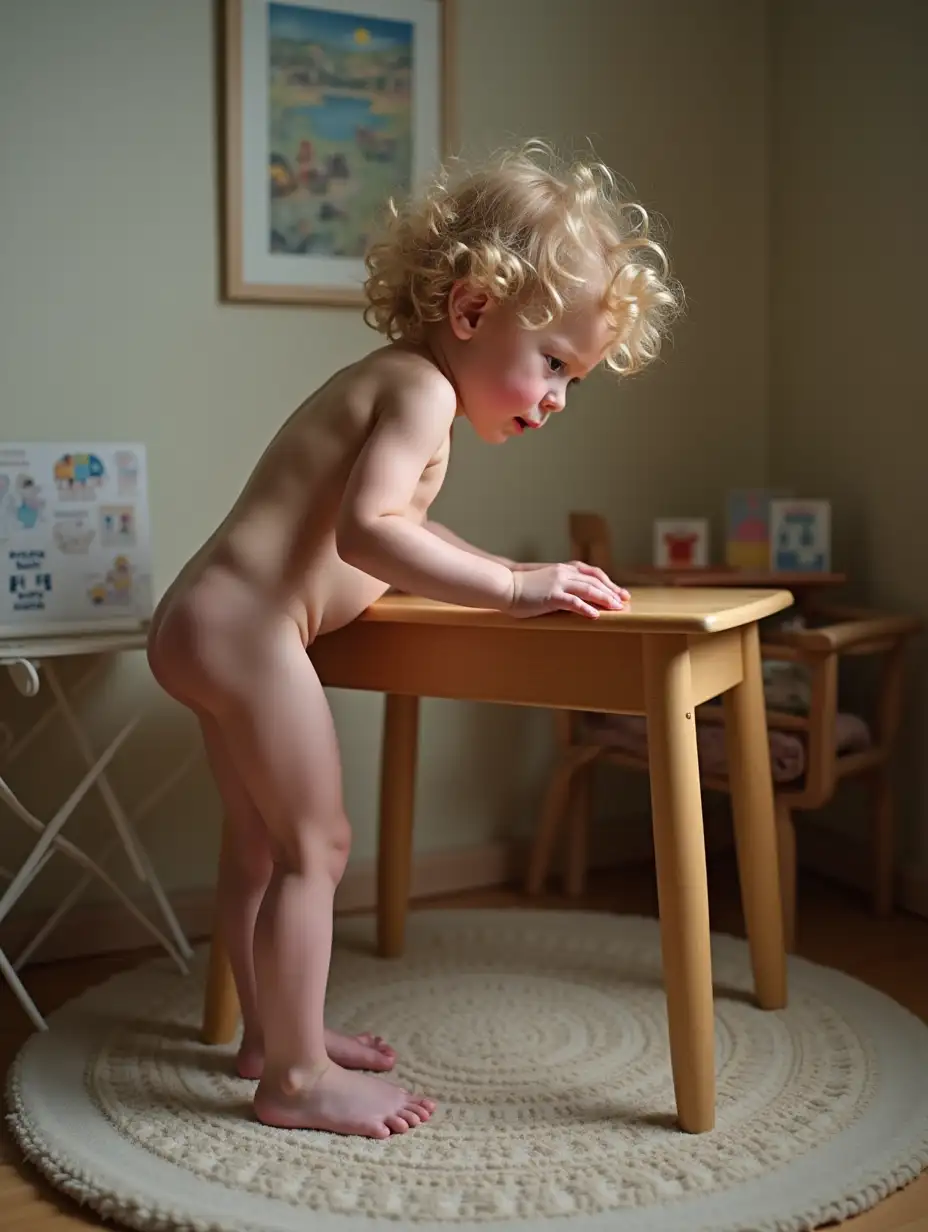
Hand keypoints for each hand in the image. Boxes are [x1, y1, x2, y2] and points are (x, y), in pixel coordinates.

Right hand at [508, 562, 629, 618]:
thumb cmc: (521, 588)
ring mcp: (558, 583)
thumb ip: (559, 586)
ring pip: (588, 589)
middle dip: (612, 591)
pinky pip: (573, 602)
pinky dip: (586, 608)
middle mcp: (563, 573)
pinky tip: (595, 616)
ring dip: (605, 599)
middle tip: (624, 601)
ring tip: (617, 608)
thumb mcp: (544, 583)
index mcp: (563, 569)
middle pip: (595, 580)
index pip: (592, 573)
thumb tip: (571, 599)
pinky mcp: (551, 595)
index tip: (619, 592)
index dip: (608, 582)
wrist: (504, 586)